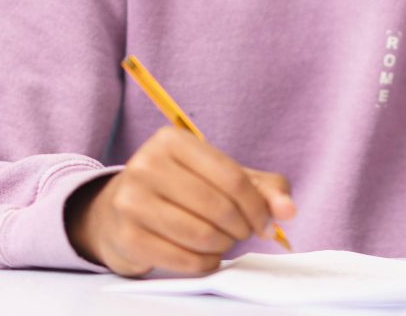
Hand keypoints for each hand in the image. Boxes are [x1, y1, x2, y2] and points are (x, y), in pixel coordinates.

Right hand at [65, 126, 295, 275]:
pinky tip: (205, 257)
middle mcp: (147, 164)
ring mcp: (131, 201)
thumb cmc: (179, 191)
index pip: (231, 177)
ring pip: (201, 235)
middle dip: (240, 228)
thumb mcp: (219, 177)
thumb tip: (288, 211)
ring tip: (222, 242)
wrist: (117, 213)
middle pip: (217, 207)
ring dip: (223, 246)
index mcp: (172, 140)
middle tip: (241, 233)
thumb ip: (262, 188)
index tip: (264, 223)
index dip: (257, 206)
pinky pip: (183, 260)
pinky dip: (204, 264)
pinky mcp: (127, 237)